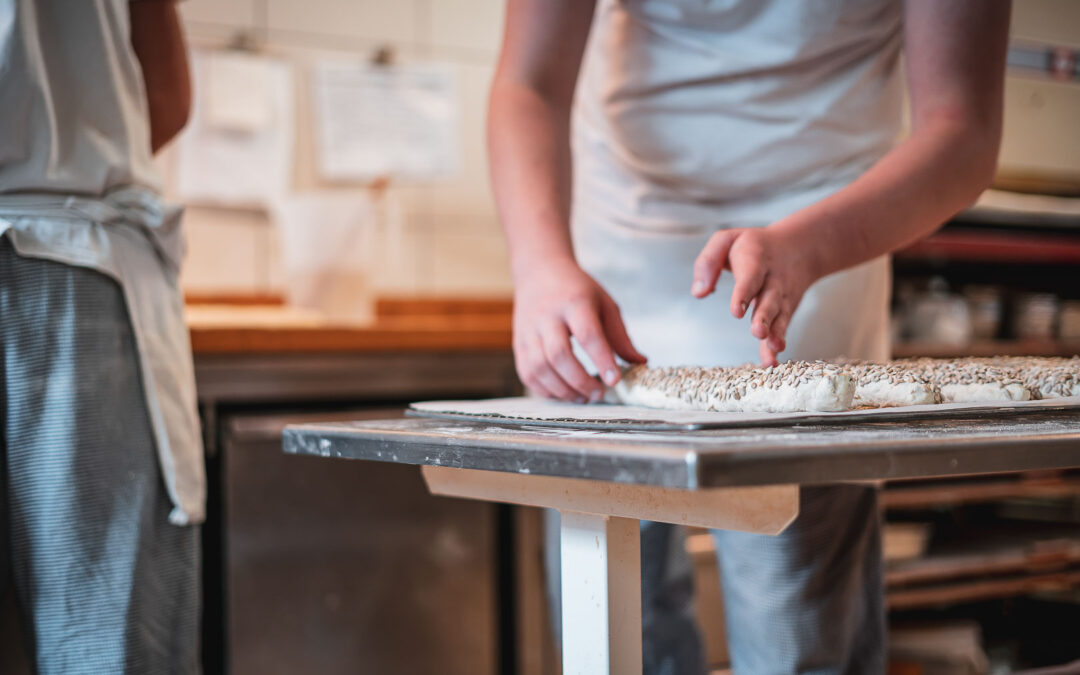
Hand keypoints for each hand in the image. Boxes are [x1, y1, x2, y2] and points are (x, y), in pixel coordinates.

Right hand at [513, 259, 646, 401]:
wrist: (539, 272)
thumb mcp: (604, 304)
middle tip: (599, 394)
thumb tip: (639, 363)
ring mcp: (528, 331)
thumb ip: (620, 336)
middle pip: (559, 354)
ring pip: (540, 368)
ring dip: (563, 390)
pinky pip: (527, 373)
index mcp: (574, 302)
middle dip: (580, 381)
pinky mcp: (518, 344)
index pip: (587, 334)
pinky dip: (545, 390)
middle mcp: (547, 316)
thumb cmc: (577, 291)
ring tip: (583, 397)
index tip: (615, 381)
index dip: (601, 359)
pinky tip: (564, 393)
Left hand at [690, 226, 817, 366]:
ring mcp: (781, 297)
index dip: (744, 293)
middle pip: (769, 299)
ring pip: (779, 316)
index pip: (750, 277)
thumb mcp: (727, 240)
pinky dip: (777, 343)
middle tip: (758, 332)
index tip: (737, 311)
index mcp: (756, 258)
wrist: (800, 247)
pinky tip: (772, 360)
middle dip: (764, 317)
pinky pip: (781, 328)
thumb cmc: (754, 246)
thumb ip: (708, 262)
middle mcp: (772, 279)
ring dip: (776, 333)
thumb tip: (699, 293)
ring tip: (773, 347)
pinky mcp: (785, 311)